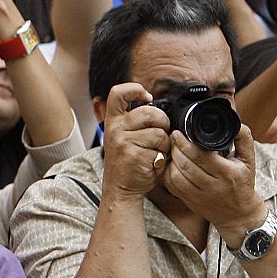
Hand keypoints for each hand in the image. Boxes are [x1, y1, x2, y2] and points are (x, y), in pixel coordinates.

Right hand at [99, 84, 170, 198]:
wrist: (120, 187)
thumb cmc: (127, 160)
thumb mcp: (123, 135)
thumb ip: (134, 120)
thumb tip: (155, 105)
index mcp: (112, 120)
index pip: (118, 93)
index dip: (135, 90)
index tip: (147, 98)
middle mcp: (115, 129)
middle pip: (150, 112)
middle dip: (162, 123)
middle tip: (159, 135)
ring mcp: (124, 142)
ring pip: (159, 132)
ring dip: (164, 144)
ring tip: (154, 152)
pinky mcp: (135, 155)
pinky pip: (161, 149)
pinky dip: (162, 157)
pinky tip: (153, 162)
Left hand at [161, 126, 264, 235]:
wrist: (239, 214)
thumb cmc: (243, 183)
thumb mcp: (249, 160)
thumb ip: (243, 139)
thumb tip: (234, 123)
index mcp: (228, 173)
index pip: (202, 156)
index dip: (186, 143)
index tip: (178, 132)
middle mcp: (213, 185)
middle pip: (186, 164)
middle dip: (175, 148)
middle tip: (171, 136)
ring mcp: (199, 195)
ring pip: (176, 175)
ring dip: (170, 159)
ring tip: (171, 148)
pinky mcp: (188, 200)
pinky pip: (171, 185)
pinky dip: (167, 172)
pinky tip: (169, 162)